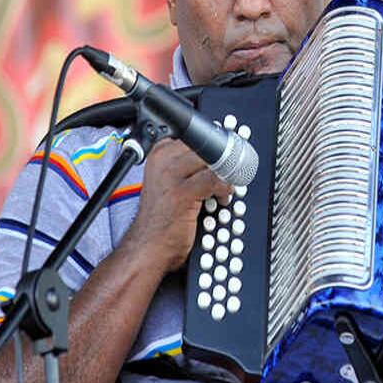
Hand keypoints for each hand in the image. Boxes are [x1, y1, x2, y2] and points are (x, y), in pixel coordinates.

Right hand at [122, 139, 231, 271]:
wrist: (147, 245)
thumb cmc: (162, 216)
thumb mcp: (170, 182)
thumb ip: (188, 165)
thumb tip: (218, 154)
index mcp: (160, 153)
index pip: (197, 136)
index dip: (217, 145)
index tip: (230, 153)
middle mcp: (163, 160)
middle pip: (206, 145)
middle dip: (225, 159)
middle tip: (234, 171)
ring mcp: (170, 175)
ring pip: (212, 160)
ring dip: (227, 174)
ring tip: (228, 186)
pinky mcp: (181, 193)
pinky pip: (213, 180)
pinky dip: (224, 188)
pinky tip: (222, 198)